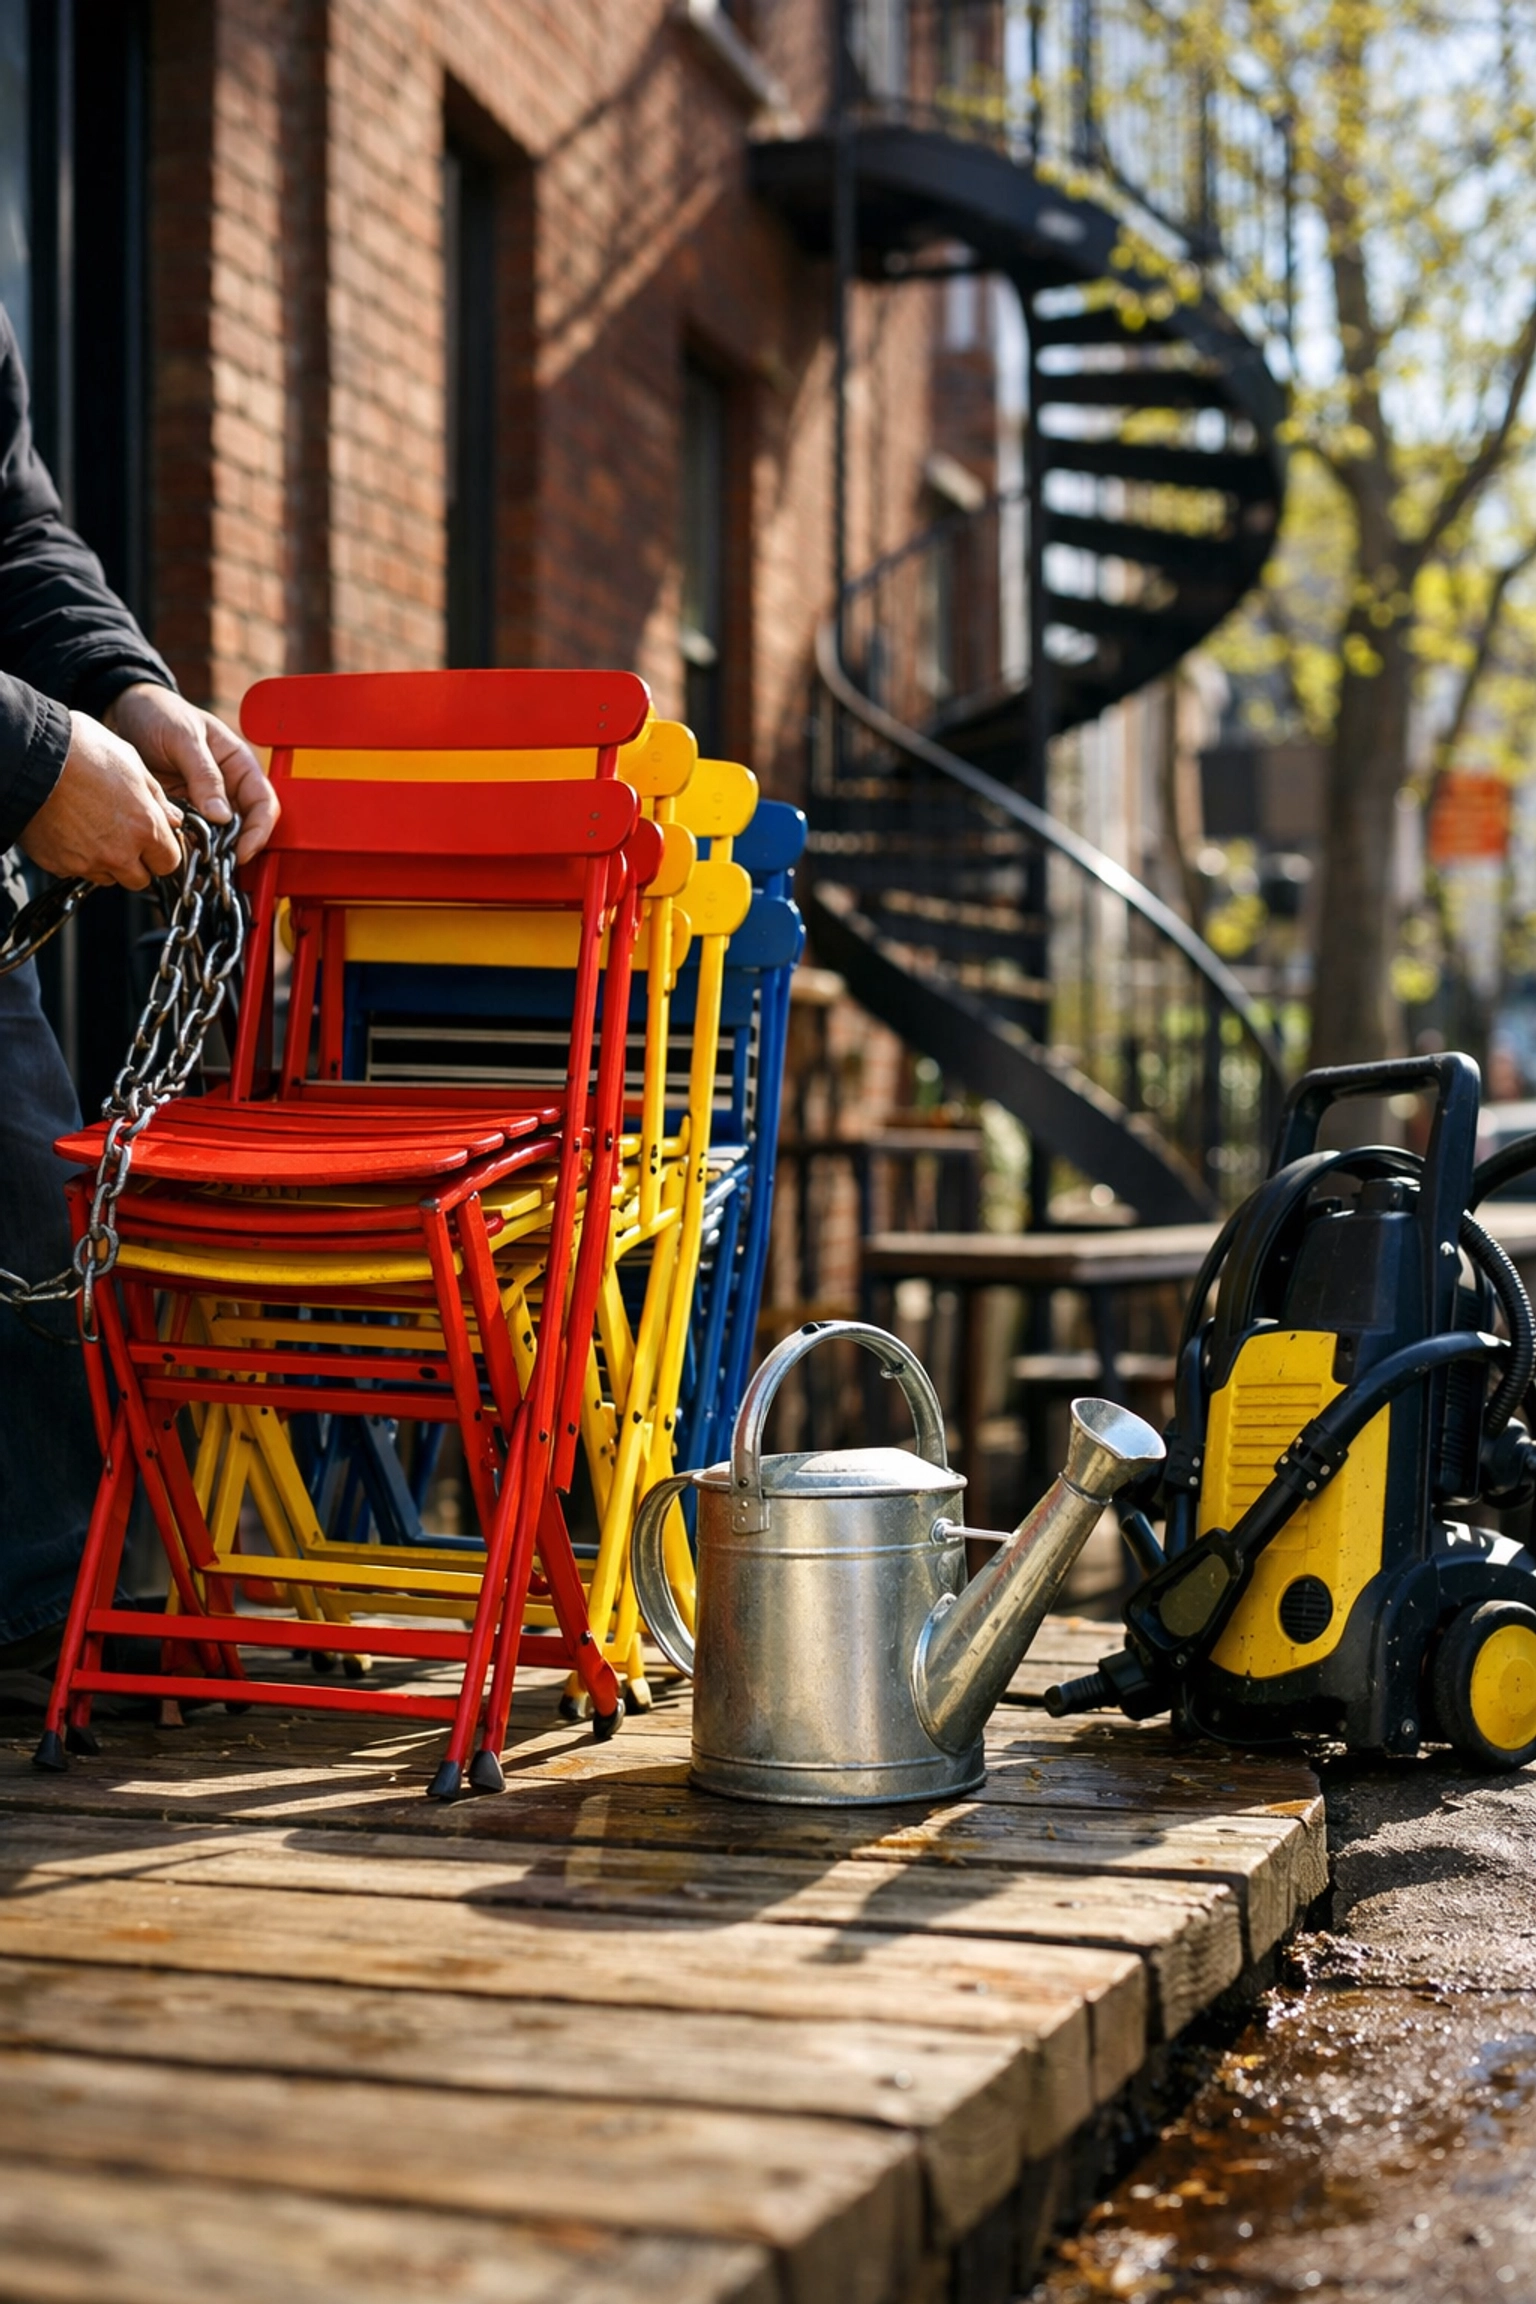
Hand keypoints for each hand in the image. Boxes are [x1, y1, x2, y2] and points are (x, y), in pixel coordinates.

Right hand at [19, 711, 184, 888]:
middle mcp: (118, 852)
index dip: (163, 851)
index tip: (156, 841)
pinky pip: (77, 871)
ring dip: (108, 863)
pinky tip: (72, 831)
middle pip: (140, 879)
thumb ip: (157, 798)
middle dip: (137, 863)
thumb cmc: (80, 751)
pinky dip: (78, 858)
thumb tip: (172, 818)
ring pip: (109, 878)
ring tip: (94, 830)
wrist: (30, 757)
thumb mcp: (132, 762)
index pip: (169, 862)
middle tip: (125, 836)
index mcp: (144, 827)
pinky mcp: (59, 864)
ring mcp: (87, 862)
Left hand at [104, 683, 279, 862]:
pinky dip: (186, 848)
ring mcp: (203, 801)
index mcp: (239, 765)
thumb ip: (205, 775)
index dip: (258, 831)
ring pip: (217, 837)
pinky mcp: (181, 811)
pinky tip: (176, 855)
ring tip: (195, 867)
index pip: (263, 804)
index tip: (241, 852)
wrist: (123, 709)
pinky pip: (189, 835)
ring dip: (209, 853)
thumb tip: (223, 817)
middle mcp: (227, 787)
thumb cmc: (159, 713)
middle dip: (233, 849)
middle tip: (215, 867)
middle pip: (244, 827)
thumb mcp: (184, 738)